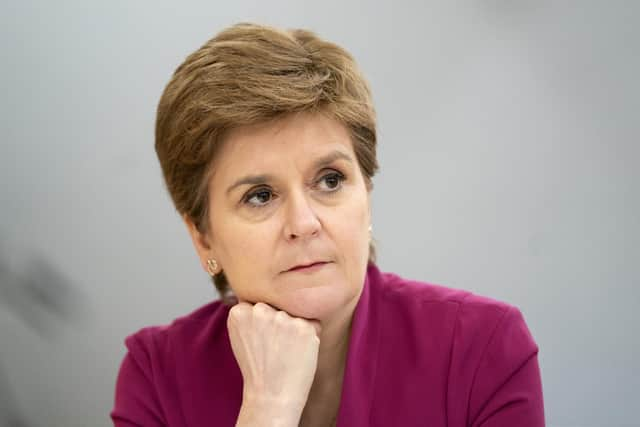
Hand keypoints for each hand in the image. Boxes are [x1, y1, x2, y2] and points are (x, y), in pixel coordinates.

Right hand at [228, 302, 320, 425]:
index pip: (259, 303)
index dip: (264, 322)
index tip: (261, 339)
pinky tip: (299, 352)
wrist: (271, 395)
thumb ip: (249, 315)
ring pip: (295, 314)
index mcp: (240, 312)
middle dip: (279, 322)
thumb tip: (263, 297)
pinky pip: (313, 323)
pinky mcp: (303, 327)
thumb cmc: (258, 368)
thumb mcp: (242, 337)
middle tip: (275, 347)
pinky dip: (311, 336)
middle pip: (277, 306)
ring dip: (296, 328)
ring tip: (286, 351)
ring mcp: (282, 318)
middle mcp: (259, 310)